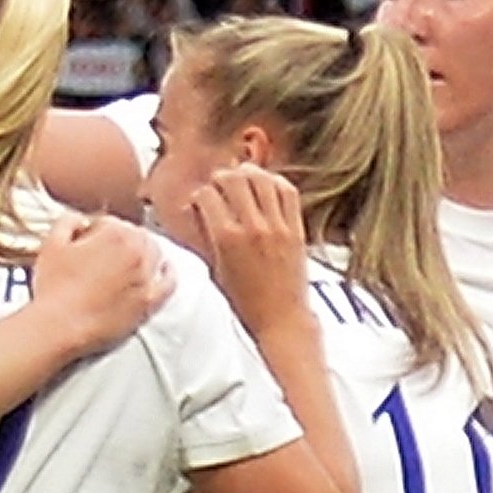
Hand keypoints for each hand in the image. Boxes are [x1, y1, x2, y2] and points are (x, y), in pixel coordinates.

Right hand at [26, 212, 174, 357]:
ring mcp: (147, 278)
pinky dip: (168, 273)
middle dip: (119, 241)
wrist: (59, 326)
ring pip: (155, 254)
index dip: (93, 232)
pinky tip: (164, 270)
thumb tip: (79, 219)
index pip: (109, 222)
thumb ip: (67, 221)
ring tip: (127, 261)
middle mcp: (137, 252)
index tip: (83, 243)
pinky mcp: (150, 301)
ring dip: (142, 252)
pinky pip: (169, 282)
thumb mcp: (51, 244)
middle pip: (135, 235)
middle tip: (100, 255)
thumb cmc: (53, 287)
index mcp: (115, 233)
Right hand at [174, 160, 310, 320]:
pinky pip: (288, 191)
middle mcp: (253, 228)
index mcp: (227, 240)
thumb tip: (195, 212)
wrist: (282, 319)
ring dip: (248, 173)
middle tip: (218, 184)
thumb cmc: (246, 302)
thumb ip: (204, 237)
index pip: (208, 196)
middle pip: (234, 179)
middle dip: (221, 177)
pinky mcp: (296, 228)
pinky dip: (275, 181)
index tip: (199, 201)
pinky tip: (267, 184)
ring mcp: (278, 226)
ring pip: (262, 179)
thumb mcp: (215, 270)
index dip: (199, 195)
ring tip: (242, 177)